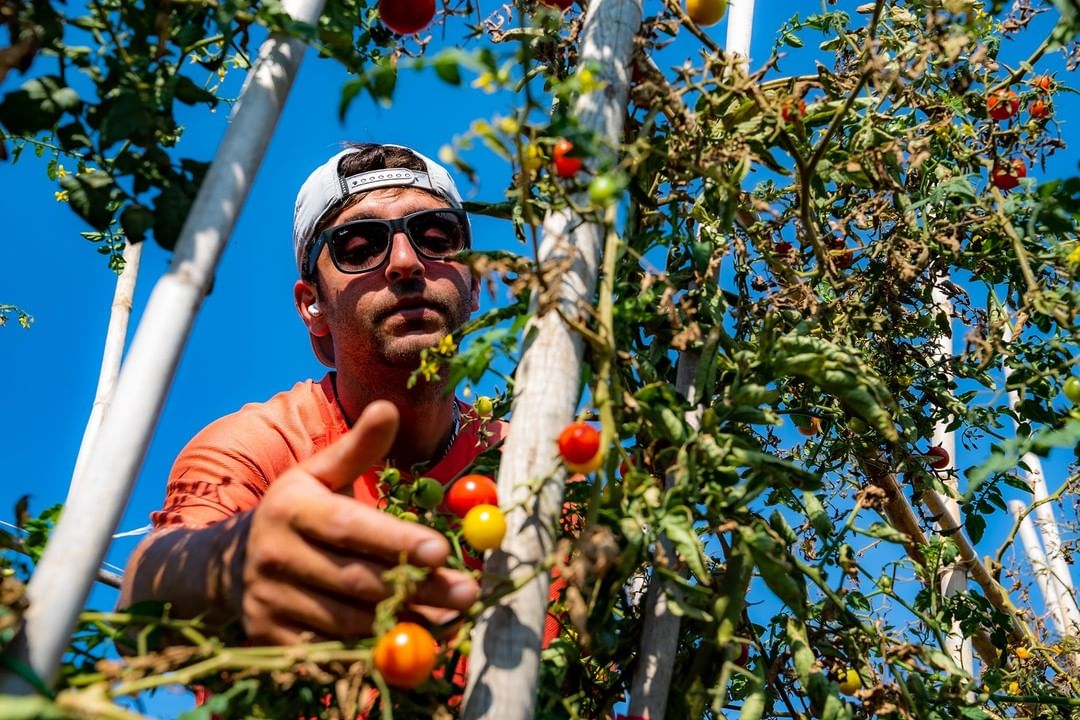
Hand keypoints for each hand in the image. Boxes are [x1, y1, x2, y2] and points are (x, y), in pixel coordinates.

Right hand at [237, 400, 477, 643]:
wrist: (229, 564)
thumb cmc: (297, 511)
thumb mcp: (319, 473)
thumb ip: (358, 447)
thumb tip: (389, 408)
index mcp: (290, 509)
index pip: (349, 527)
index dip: (396, 540)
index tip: (443, 550)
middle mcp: (274, 557)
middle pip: (356, 580)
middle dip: (418, 588)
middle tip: (467, 593)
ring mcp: (269, 602)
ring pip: (348, 621)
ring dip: (403, 623)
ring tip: (452, 618)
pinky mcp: (270, 640)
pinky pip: (331, 649)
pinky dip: (373, 649)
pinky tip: (412, 640)